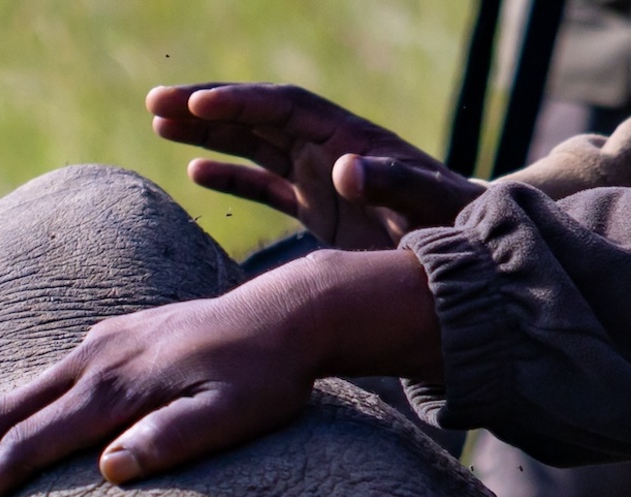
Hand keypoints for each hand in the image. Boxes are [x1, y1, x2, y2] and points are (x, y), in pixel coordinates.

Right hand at [0, 249, 443, 496]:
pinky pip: (44, 382)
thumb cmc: (269, 377)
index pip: (31, 443)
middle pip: (2, 416)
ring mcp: (100, 344)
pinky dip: (11, 418)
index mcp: (116, 386)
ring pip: (15, 395)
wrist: (289, 313)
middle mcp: (95, 359)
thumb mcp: (234, 415)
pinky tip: (8, 444)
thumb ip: (173, 440)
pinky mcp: (112, 338)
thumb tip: (107, 470)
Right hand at [148, 83, 484, 249]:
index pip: (285, 109)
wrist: (475, 259)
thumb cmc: (455, 229)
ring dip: (209, 135)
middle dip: (209, 109)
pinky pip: (266, 186)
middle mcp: (332, 151)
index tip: (197, 105)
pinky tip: (194, 174)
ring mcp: (324, 179)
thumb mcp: (428, 206)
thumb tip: (344, 169)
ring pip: (254, 146)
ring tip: (157, 123)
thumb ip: (391, 184)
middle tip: (155, 105)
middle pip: (259, 118)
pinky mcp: (323, 209)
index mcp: (352, 140)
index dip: (241, 103)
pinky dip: (232, 178)